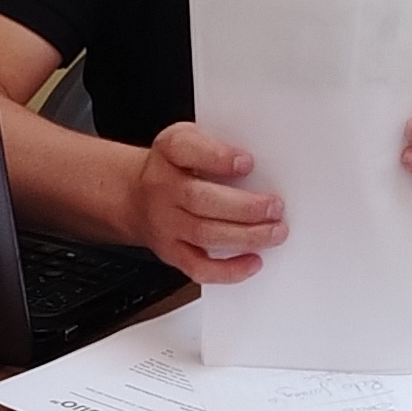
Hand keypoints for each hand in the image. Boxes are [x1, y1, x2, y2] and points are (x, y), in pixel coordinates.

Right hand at [134, 122, 287, 282]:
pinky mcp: (171, 252)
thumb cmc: (176, 167)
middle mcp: (162, 188)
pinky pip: (198, 267)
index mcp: (169, 151)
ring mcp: (165, 223)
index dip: (218, 158)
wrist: (136, 197)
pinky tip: (253, 262)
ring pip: (204, 234)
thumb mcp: (189, 140)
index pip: (185, 149)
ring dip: (245, 236)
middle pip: (200, 199)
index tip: (247, 162)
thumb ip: (219, 146)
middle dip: (243, 206)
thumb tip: (261, 168)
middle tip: (275, 207)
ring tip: (275, 232)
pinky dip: (228, 270)